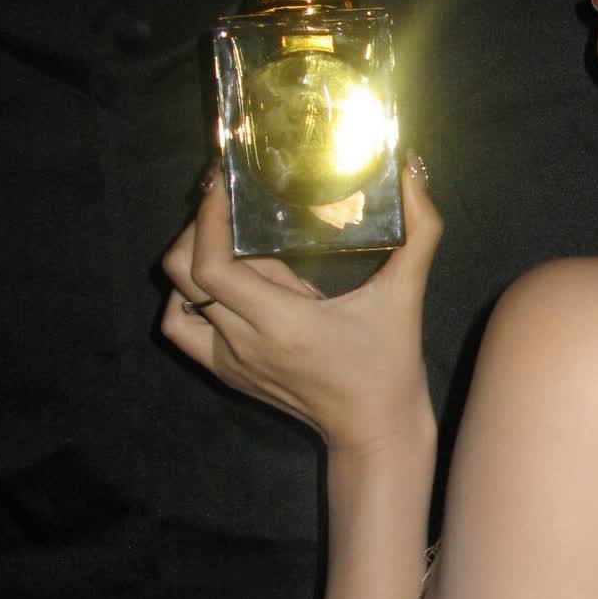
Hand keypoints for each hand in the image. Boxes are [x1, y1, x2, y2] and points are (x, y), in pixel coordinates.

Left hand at [160, 159, 441, 452]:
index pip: (211, 265)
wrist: (373, 430)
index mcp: (280, 322)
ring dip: (192, 267)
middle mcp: (243, 342)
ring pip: (177, 302)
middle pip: (182, 275)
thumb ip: (420, 230)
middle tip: (232, 208)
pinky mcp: (226, 373)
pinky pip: (184, 328)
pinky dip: (189, 300)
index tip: (223, 184)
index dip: (207, 219)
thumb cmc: (390, 364)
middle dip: (199, 230)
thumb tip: (413, 168)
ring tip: (231, 250)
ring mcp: (228, 361)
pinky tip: (226, 286)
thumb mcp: (406, 295)